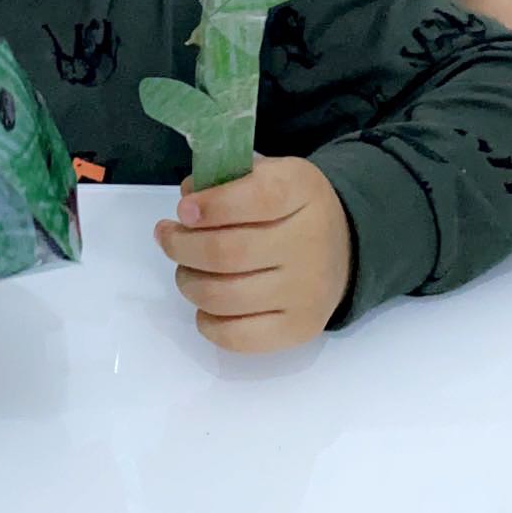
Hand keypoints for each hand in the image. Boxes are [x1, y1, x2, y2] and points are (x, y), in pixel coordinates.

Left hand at [154, 157, 353, 354]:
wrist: (343, 249)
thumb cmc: (289, 208)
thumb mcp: (267, 175)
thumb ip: (225, 179)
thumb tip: (187, 197)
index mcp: (302, 190)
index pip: (258, 198)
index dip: (212, 206)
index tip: (184, 210)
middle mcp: (311, 242)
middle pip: (226, 253)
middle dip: (181, 246)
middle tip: (168, 236)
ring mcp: (306, 291)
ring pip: (223, 296)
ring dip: (188, 282)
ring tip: (186, 268)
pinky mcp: (298, 328)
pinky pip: (236, 336)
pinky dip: (207, 321)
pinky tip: (206, 303)